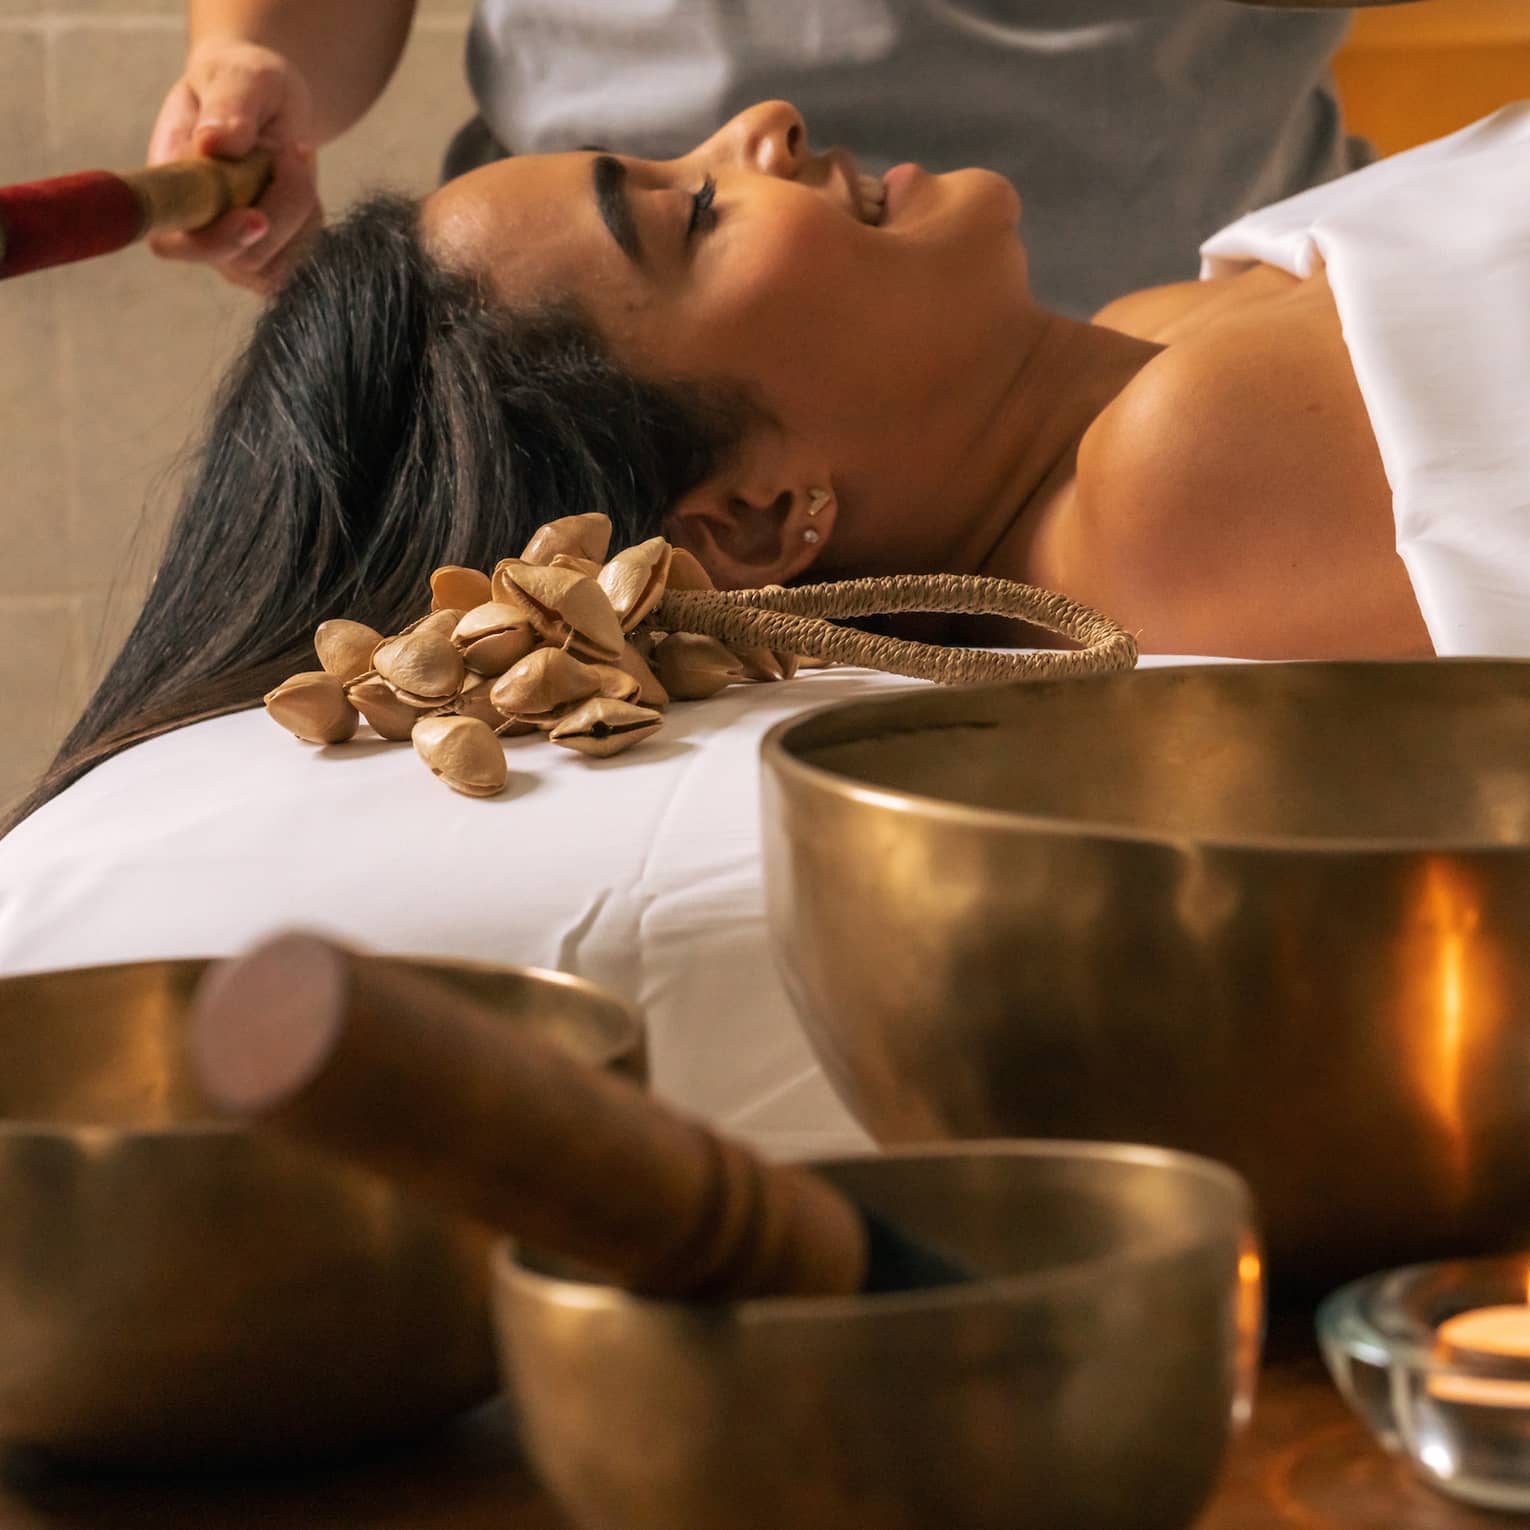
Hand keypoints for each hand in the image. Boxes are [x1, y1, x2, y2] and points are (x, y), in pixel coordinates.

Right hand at [146, 40, 322, 293]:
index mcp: (168, 186)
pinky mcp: (266, 258)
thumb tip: (212, 143)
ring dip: (299, 212)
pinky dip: (311, 221)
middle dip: (282, 209)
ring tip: (292, 156)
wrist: (266, 102)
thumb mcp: (239, 78)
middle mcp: (194, 228)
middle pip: (242, 259)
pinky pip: (299, 259)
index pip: (172, 243)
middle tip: (290, 151)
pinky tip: (300, 181)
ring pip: (275, 266)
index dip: (212, 243)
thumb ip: (227, 106)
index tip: (255, 217)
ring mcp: (230, 250)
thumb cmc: (242, 84)